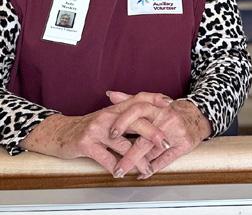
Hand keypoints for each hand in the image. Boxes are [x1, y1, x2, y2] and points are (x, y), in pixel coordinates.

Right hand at [20, 103, 168, 175]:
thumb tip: (152, 115)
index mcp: (115, 108)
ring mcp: (97, 129)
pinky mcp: (86, 144)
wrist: (60, 133)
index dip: (154, 99)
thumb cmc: (89, 127)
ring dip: (137, 159)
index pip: (138, 98)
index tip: (170, 104)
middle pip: (135, 121)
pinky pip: (105, 157)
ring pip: (123, 145)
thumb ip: (128, 115)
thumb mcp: (109, 117)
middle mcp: (108, 116)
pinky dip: (116, 167)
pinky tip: (122, 173)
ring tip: (147, 168)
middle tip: (165, 143)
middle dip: (153, 133)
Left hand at [106, 91, 211, 178]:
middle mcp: (167, 118)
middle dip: (129, 156)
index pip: (138, 110)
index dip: (123, 122)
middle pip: (145, 139)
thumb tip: (110, 95)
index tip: (111, 135)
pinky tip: (143, 174)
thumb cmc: (170, 111)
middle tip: (117, 169)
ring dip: (138, 164)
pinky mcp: (184, 144)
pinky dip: (152, 169)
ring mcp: (176, 132)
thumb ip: (130, 100)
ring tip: (124, 171)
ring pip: (154, 152)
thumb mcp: (152, 102)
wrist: (197, 116)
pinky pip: (166, 159)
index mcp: (157, 107)